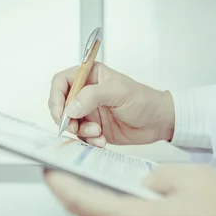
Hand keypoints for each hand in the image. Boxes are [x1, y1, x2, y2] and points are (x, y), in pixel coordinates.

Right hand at [48, 62, 174, 146]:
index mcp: (91, 75)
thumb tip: (70, 107)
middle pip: (61, 105)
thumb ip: (92, 96)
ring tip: (97, 132)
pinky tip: (102, 140)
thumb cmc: (144, 100)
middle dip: (66, 118)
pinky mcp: (94, 127)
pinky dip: (89, 140)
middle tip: (75, 127)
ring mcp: (89, 111)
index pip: (62, 82)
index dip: (56, 97)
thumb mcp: (119, 92)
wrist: (158, 122)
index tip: (61, 112)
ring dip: (80, 131)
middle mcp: (87, 92)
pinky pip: (81, 136)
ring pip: (70, 122)